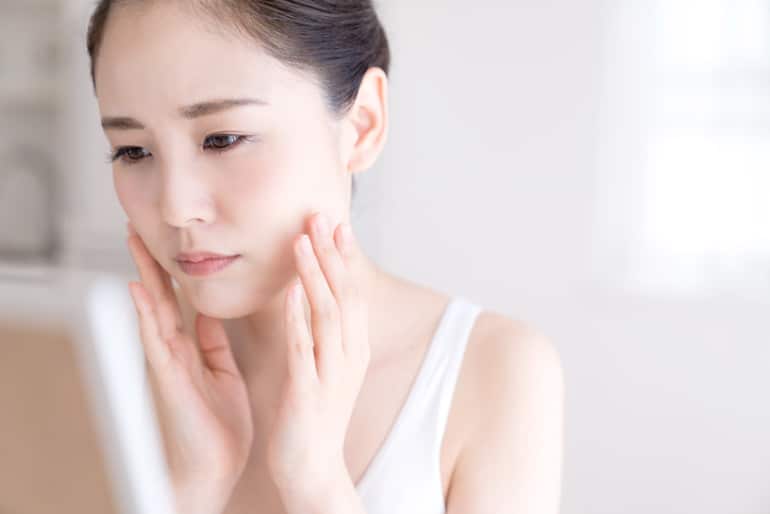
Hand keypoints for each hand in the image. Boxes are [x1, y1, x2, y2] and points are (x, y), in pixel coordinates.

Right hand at [125, 222, 253, 512]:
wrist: (217, 466)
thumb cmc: (220, 422)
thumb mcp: (221, 371)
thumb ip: (211, 342)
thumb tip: (207, 312)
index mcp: (192, 348)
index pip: (181, 299)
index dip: (174, 269)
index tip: (168, 240)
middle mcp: (176, 350)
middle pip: (161, 296)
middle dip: (151, 261)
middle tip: (138, 225)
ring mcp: (169, 362)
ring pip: (153, 310)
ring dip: (143, 275)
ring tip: (133, 241)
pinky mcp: (169, 378)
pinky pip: (157, 340)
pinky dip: (146, 314)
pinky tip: (138, 289)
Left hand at [266, 212, 369, 498]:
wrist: (312, 468)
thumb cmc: (314, 413)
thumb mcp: (327, 364)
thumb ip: (323, 329)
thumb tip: (313, 291)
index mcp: (353, 347)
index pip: (352, 291)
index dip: (343, 255)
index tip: (333, 221)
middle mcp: (349, 355)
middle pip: (345, 294)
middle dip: (332, 253)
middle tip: (320, 215)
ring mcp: (331, 373)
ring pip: (328, 313)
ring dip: (316, 275)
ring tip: (302, 242)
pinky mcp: (309, 392)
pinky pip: (305, 348)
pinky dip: (299, 318)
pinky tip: (290, 293)